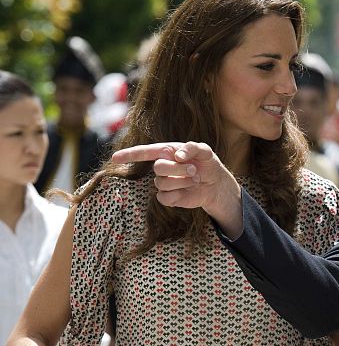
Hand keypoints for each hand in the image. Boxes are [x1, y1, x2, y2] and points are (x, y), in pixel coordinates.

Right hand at [111, 142, 242, 233]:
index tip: (115, 158)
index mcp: (166, 151)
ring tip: (195, 178)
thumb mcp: (205, 151)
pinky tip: (189, 190)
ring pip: (162, 183)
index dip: (129, 155)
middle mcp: (162, 166)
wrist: (216, 184)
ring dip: (182, 181)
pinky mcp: (169, 197)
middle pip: (158, 168)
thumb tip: (177, 155)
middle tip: (194, 169)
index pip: (144, 152)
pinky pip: (164, 197)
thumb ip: (193, 147)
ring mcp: (164, 182)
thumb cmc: (208, 164)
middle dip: (177, 169)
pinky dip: (179, 194)